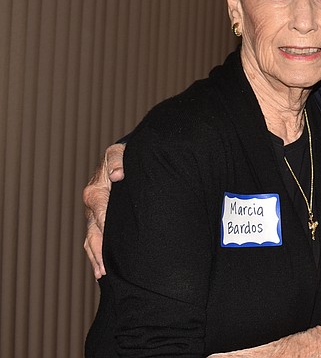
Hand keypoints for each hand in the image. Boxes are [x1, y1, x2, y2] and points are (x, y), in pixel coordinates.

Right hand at [82, 143, 125, 277]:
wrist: (121, 157)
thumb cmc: (122, 155)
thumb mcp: (119, 154)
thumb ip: (118, 162)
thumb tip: (117, 175)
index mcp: (94, 191)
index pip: (100, 214)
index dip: (106, 229)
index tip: (114, 244)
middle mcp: (91, 205)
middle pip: (93, 232)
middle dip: (99, 251)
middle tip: (106, 269)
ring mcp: (92, 213)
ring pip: (91, 239)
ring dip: (96, 257)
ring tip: (102, 274)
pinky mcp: (98, 218)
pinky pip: (94, 239)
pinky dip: (96, 254)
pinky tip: (102, 269)